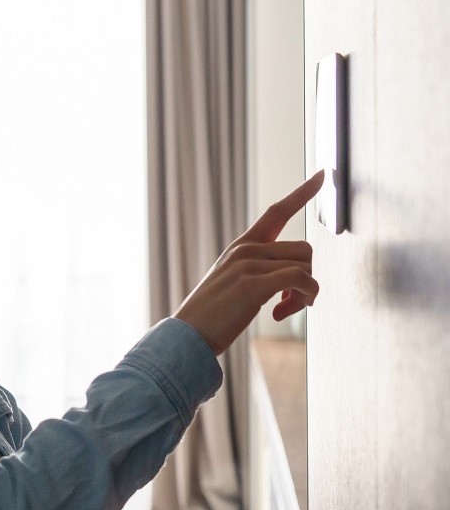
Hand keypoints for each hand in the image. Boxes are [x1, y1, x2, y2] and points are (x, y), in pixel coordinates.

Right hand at [172, 170, 324, 356]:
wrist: (187, 335)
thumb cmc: (212, 316)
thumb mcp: (233, 284)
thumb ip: (259, 272)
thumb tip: (295, 279)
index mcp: (241, 247)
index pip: (276, 212)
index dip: (302, 193)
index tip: (322, 174)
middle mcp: (245, 249)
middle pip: (304, 250)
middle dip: (308, 279)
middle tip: (293, 304)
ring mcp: (248, 264)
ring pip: (305, 266)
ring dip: (306, 294)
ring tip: (285, 310)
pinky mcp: (253, 284)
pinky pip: (300, 280)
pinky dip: (304, 297)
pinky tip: (281, 313)